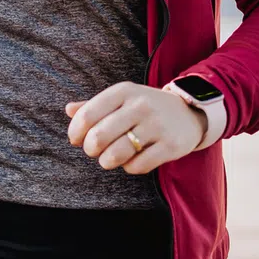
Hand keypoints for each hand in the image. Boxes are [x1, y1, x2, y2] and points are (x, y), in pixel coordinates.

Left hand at [63, 81, 206, 175]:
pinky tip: (134, 159)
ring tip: (110, 158)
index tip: (76, 140)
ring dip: (107, 161)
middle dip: (90, 150)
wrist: (189, 112)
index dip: (75, 133)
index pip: (87, 115)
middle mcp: (141, 105)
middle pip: (98, 137)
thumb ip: (94, 105)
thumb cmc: (145, 108)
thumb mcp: (122, 99)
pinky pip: (137, 166)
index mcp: (124, 91)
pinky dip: (130, 167)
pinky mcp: (171, 146)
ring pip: (116, 155)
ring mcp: (157, 125)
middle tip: (94, 151)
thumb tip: (68, 110)